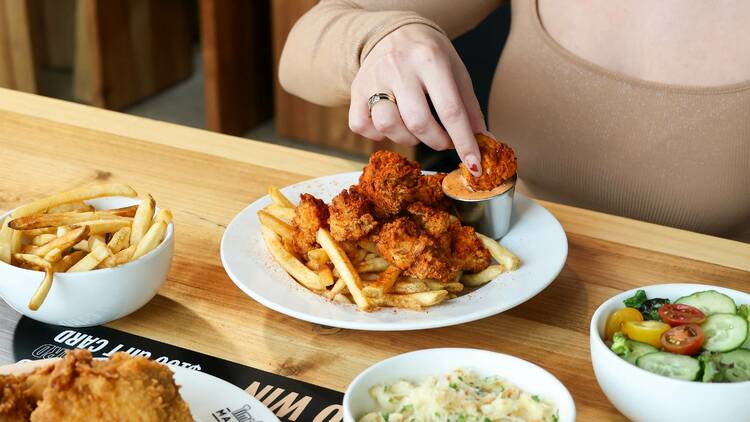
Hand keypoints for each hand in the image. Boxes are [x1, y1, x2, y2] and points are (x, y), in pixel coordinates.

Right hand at [349, 24, 485, 175]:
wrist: (393, 31)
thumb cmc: (429, 55)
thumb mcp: (456, 70)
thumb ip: (469, 106)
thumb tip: (484, 140)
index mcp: (430, 59)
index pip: (450, 110)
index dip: (464, 141)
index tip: (473, 163)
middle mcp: (398, 67)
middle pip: (418, 123)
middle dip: (437, 142)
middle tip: (444, 140)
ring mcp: (373, 78)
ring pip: (388, 126)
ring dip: (408, 139)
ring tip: (417, 129)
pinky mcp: (355, 90)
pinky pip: (362, 126)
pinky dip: (378, 135)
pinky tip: (392, 125)